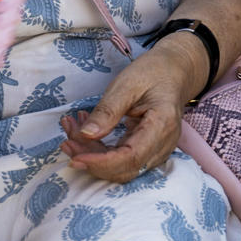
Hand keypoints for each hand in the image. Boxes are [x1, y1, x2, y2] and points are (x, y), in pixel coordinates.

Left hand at [58, 35, 204, 182]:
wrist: (173, 72)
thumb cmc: (153, 72)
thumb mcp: (127, 83)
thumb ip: (108, 110)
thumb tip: (87, 134)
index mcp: (162, 125)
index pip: (131, 157)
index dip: (101, 162)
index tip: (75, 157)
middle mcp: (163, 144)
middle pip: (124, 168)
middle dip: (92, 160)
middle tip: (66, 142)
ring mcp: (156, 150)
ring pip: (120, 167)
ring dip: (92, 156)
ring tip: (71, 131)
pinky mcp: (146, 150)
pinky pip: (121, 159)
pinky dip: (99, 151)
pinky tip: (82, 134)